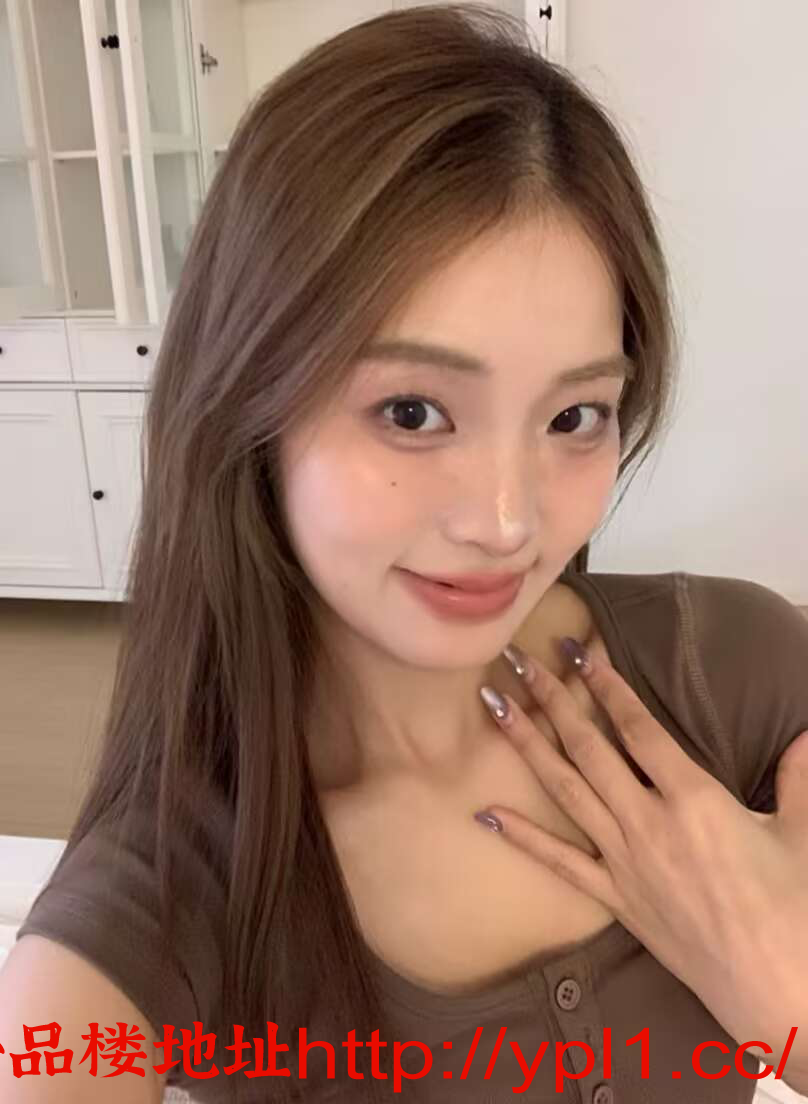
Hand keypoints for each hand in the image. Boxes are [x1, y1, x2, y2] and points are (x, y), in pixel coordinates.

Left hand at [476, 637, 807, 1064]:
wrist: (775, 990)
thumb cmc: (794, 909)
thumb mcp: (803, 834)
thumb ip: (799, 776)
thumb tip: (806, 733)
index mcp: (694, 798)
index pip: (638, 727)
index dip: (606, 684)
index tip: (578, 650)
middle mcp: (648, 821)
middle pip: (588, 747)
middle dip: (550, 698)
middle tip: (516, 659)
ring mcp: (625, 859)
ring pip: (565, 789)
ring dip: (526, 744)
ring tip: (492, 705)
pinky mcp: (615, 898)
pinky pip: (560, 863)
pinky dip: (522, 837)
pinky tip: (487, 812)